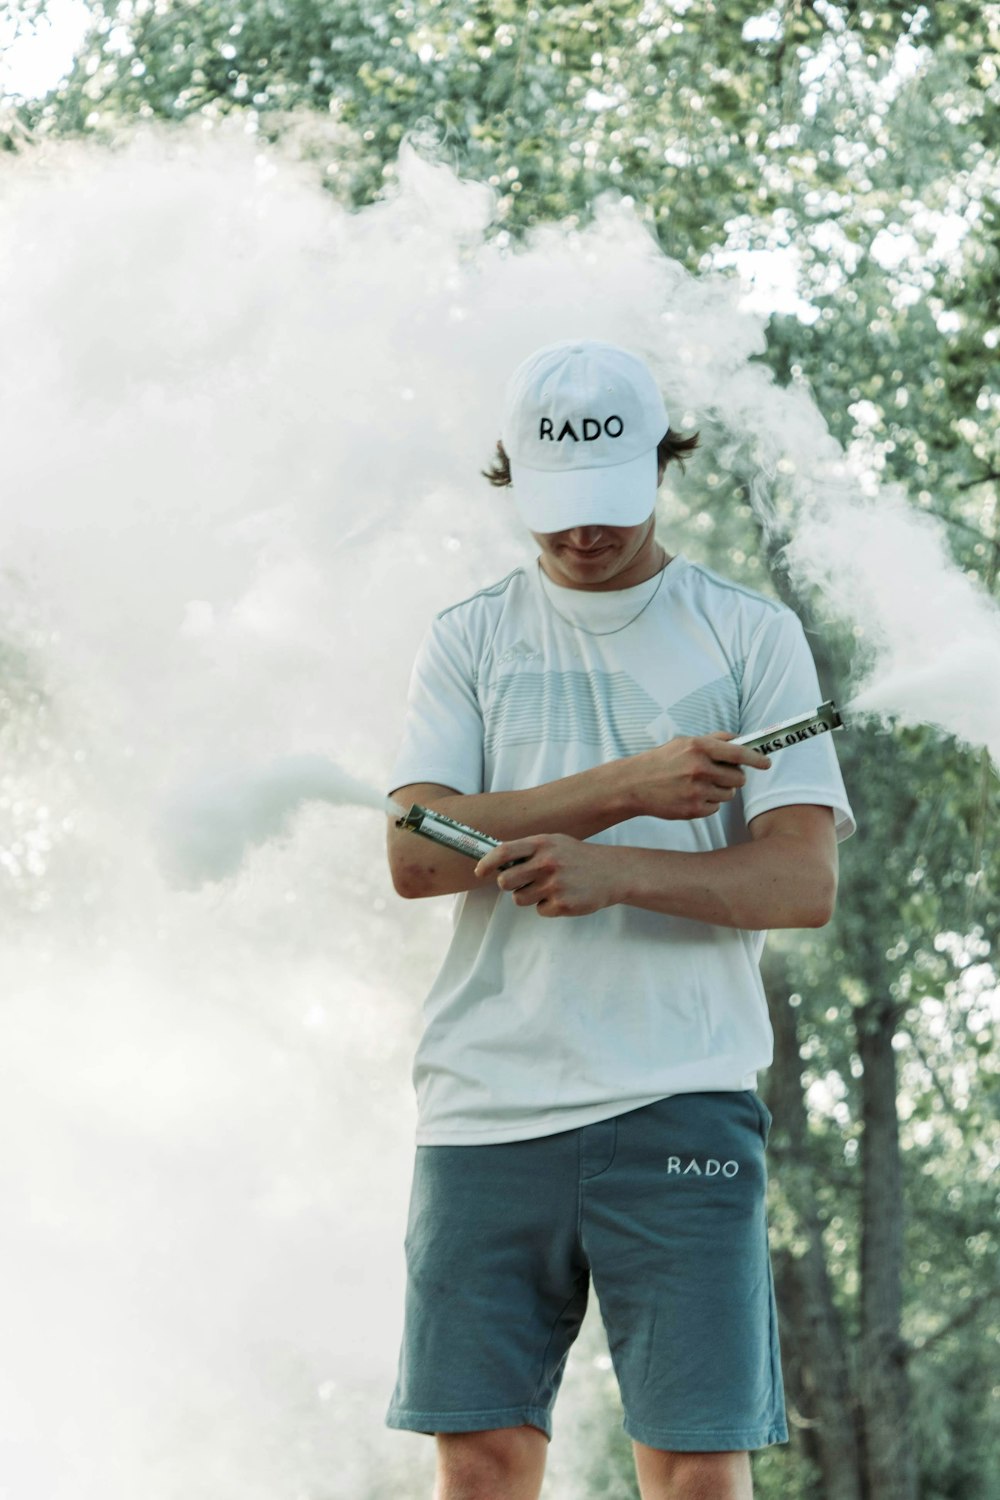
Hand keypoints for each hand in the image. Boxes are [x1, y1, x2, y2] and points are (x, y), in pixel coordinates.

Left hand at [474, 834, 618, 917]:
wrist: (613, 872)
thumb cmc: (578, 857)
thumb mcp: (554, 844)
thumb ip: (528, 850)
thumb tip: (496, 861)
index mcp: (542, 844)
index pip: (504, 852)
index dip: (487, 863)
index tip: (479, 872)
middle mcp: (547, 862)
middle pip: (506, 882)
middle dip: (508, 885)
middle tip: (521, 883)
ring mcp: (555, 884)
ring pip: (520, 899)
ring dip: (529, 897)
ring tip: (549, 888)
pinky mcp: (563, 904)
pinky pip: (540, 910)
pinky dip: (547, 907)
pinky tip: (563, 896)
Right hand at [626, 731, 770, 820]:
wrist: (634, 784)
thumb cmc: (662, 761)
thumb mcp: (685, 742)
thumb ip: (714, 740)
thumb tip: (740, 740)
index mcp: (698, 748)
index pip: (738, 753)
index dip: (756, 758)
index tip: (766, 762)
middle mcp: (699, 769)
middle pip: (738, 778)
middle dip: (734, 777)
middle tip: (721, 774)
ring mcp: (697, 791)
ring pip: (729, 794)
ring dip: (721, 790)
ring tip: (701, 785)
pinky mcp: (693, 810)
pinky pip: (716, 807)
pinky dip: (709, 802)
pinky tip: (692, 796)